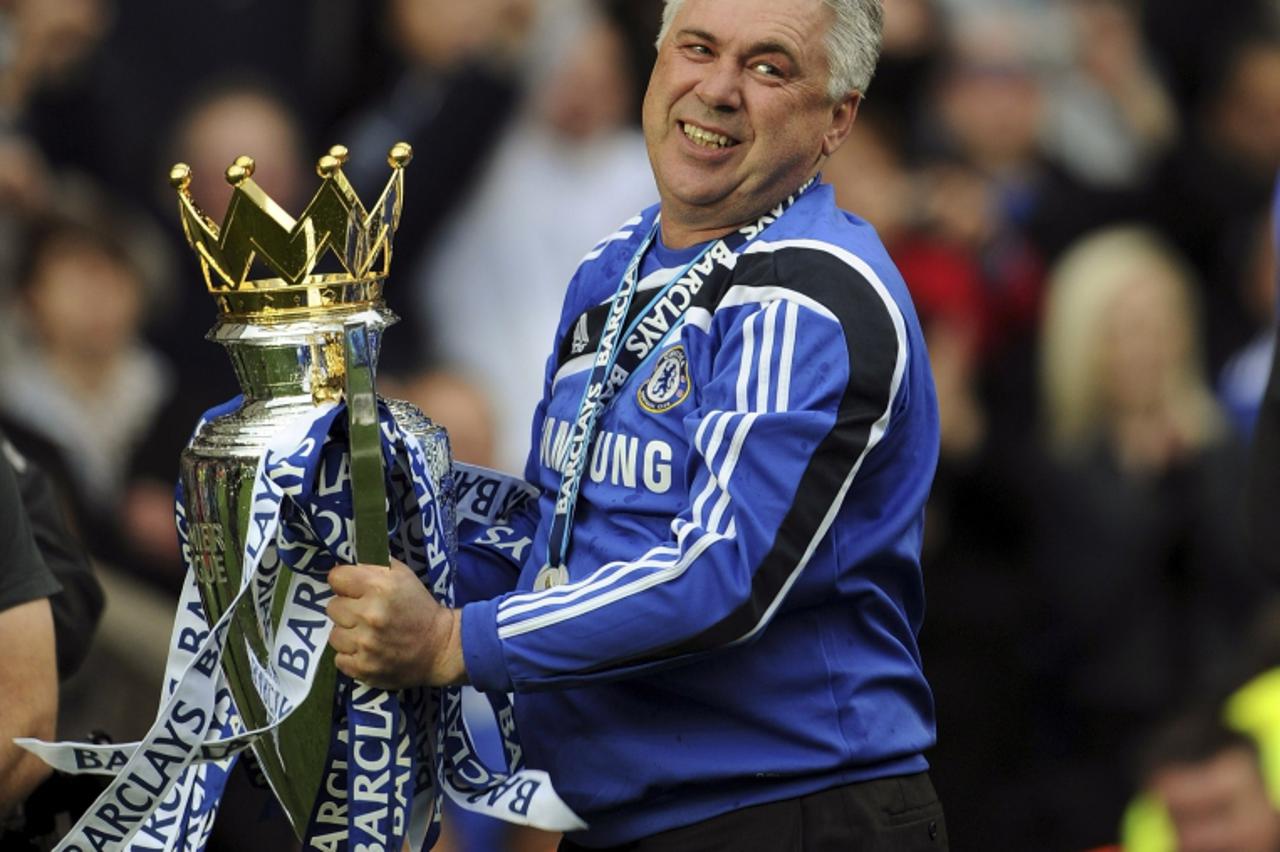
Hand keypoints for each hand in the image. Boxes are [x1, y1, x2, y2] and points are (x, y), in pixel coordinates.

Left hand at [326, 558, 466, 688]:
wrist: (440, 647)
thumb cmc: (419, 607)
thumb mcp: (403, 575)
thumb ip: (373, 565)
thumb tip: (346, 563)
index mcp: (379, 586)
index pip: (336, 578)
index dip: (346, 583)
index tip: (355, 589)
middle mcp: (369, 614)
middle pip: (332, 607)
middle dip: (348, 609)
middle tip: (367, 613)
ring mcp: (365, 644)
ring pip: (334, 634)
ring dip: (349, 634)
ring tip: (368, 635)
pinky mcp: (363, 668)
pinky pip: (339, 658)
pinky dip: (352, 656)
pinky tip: (369, 652)